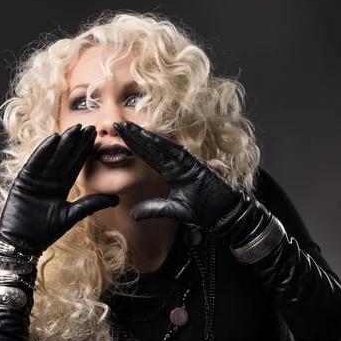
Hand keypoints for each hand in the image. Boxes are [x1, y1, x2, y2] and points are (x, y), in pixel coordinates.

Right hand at [0, 124, 119, 255]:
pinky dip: (43, 151)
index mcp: (61, 186)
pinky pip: (35, 162)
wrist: (23, 243)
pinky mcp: (24, 180)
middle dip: (76, 142)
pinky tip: (53, 139)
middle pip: (64, 157)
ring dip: (62, 143)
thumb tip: (115, 199)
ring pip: (52, 157)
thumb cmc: (45, 232)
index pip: (74, 165)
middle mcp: (49, 180)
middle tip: (88, 127)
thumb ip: (91, 204)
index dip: (84, 151)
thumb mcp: (72, 215)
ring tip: (74, 129)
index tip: (95, 137)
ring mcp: (36, 178)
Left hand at [113, 121, 241, 226]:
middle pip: (150, 147)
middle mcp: (175, 164)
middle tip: (118, 126)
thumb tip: (132, 214)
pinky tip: (150, 138)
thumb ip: (152, 209)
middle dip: (134, 137)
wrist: (222, 212)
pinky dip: (163, 145)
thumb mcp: (171, 210)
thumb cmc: (202, 209)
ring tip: (129, 127)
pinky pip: (176, 152)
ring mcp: (184, 162)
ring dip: (145, 137)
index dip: (133, 146)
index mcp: (170, 172)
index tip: (118, 137)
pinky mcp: (194, 164)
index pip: (148, 156)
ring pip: (161, 146)